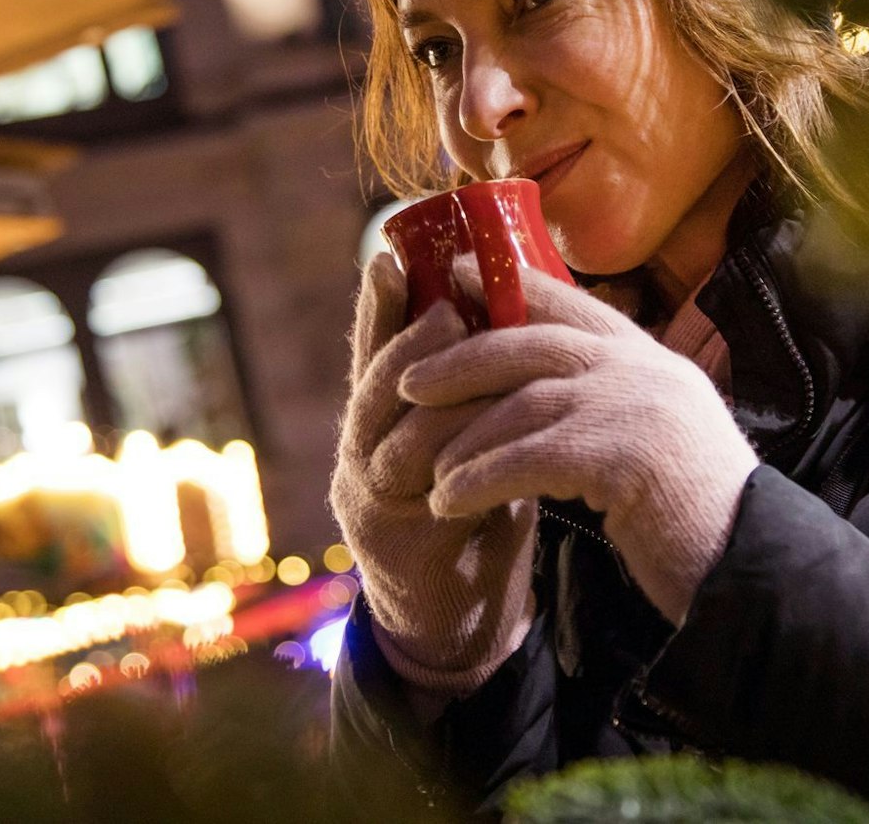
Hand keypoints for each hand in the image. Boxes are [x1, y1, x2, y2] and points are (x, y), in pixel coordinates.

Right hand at [329, 254, 537, 694]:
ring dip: (432, 393)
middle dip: (406, 339)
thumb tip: (511, 305)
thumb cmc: (474, 512)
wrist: (458, 616)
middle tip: (445, 302)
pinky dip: (448, 456)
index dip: (378, 304)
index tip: (391, 252)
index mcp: (379, 421)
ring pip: (391, 433)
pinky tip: (474, 435)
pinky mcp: (384, 538)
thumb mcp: (472, 440)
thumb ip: (473, 389)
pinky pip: (414, 487)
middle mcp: (358, 451)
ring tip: (463, 360)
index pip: (374, 350)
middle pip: (373, 384)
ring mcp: (363, 496)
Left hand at [401, 261, 757, 624]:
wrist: (752, 567)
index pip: (571, 304)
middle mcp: (645, 370)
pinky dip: (480, 479)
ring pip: (522, 403)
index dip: (509, 286)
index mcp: (653, 359)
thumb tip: (547, 390)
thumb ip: (615, 403)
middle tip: (407, 381)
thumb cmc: (700, 517)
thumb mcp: (660, 438)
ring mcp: (635, 407)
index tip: (455, 275)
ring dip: (463, 439)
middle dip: (461, 360)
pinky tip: (448, 501)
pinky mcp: (622, 457)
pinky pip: (527, 458)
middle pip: (532, 343)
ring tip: (425, 469)